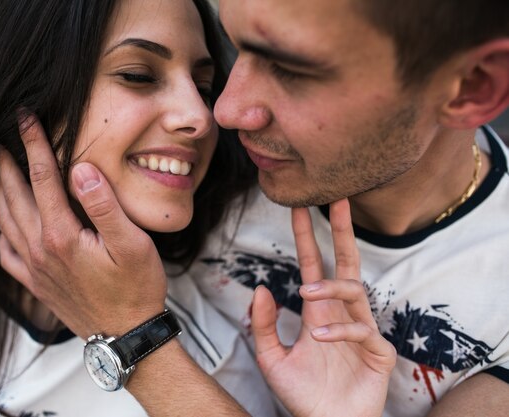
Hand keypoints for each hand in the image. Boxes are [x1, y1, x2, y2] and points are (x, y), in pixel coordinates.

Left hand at [0, 114, 166, 336]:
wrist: (126, 336)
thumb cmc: (136, 288)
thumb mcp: (132, 245)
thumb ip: (104, 206)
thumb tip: (80, 170)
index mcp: (61, 235)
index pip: (41, 178)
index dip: (33, 144)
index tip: (26, 118)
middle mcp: (40, 249)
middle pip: (15, 196)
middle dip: (7, 163)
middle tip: (2, 138)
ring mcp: (34, 269)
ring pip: (5, 221)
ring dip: (0, 191)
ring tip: (0, 171)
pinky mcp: (36, 284)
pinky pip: (6, 253)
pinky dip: (0, 231)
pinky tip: (5, 223)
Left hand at [252, 199, 395, 416]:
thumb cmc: (304, 394)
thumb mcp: (272, 358)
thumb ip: (264, 326)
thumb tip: (261, 288)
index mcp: (319, 311)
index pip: (314, 265)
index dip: (307, 237)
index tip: (300, 208)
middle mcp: (341, 313)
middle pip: (346, 262)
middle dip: (342, 231)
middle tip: (338, 199)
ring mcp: (362, 330)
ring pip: (355, 290)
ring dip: (330, 287)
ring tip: (307, 294)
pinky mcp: (378, 353)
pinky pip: (362, 331)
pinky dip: (340, 332)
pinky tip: (319, 339)